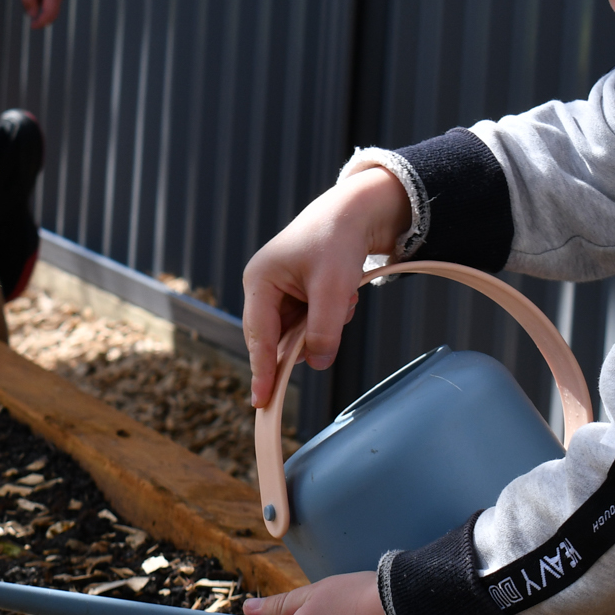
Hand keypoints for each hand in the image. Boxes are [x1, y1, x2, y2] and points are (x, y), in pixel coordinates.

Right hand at [242, 168, 410, 407]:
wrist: (355, 213)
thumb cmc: (337, 241)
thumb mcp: (333, 288)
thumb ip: (324, 330)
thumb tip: (317, 364)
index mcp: (259, 281)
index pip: (259, 335)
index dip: (262, 369)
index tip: (261, 400)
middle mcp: (263, 288)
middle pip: (279, 337)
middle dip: (310, 334)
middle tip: (336, 309)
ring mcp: (280, 292)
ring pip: (299, 333)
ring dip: (325, 324)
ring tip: (344, 292)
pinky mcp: (297, 296)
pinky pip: (311, 323)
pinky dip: (331, 317)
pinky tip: (344, 293)